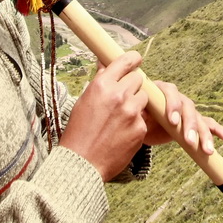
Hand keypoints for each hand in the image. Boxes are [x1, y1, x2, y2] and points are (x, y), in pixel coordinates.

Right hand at [59, 51, 148, 181]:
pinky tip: (122, 132)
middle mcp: (118, 95)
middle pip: (138, 78)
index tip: (136, 60)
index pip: (126, 61)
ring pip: (144, 98)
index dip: (133, 60)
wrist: (82, 163)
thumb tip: (104, 62)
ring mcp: (131, 112)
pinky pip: (143, 118)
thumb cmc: (79, 131)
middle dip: (133, 85)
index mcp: (102, 85)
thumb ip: (99, 81)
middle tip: (124, 95)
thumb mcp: (84, 100)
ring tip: (121, 117)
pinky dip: (136, 122)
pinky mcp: (140, 128)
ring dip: (136, 103)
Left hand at [143, 81, 222, 154]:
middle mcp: (178, 98)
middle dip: (190, 125)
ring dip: (204, 134)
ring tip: (207, 150)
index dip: (173, 106)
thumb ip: (137, 110)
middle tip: (189, 141)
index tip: (173, 121)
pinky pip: (209, 125)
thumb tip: (136, 109)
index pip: (170, 93)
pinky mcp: (193, 122)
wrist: (139, 123)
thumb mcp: (133, 113)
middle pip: (188, 108)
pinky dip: (219, 131)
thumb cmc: (135, 115)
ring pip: (199, 119)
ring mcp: (187, 110)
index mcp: (162, 90)